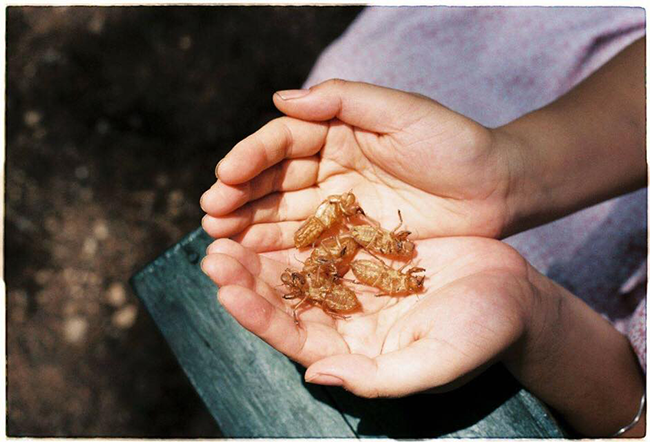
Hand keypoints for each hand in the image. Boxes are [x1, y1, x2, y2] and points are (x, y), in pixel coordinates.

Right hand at [200, 79, 515, 250]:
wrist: (499, 188)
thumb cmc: (454, 142)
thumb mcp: (401, 111)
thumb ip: (342, 100)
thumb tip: (280, 98)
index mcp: (336, 132)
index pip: (282, 143)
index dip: (250, 158)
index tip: (224, 176)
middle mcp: (330, 169)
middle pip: (273, 182)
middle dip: (239, 197)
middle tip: (210, 216)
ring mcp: (339, 207)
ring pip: (285, 216)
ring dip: (250, 228)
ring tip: (219, 243)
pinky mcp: (353, 240)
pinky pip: (310, 246)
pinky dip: (281, 255)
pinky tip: (256, 264)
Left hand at [201, 236, 533, 397]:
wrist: (514, 293)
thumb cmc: (484, 332)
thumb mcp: (438, 360)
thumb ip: (379, 377)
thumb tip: (318, 376)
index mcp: (353, 352)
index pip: (293, 338)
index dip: (258, 317)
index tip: (226, 290)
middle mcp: (344, 319)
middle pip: (283, 300)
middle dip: (245, 277)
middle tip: (214, 251)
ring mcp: (353, 283)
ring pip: (295, 265)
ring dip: (261, 245)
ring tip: (229, 223)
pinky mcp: (364, 251)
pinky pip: (321, 236)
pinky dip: (296, 221)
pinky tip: (274, 201)